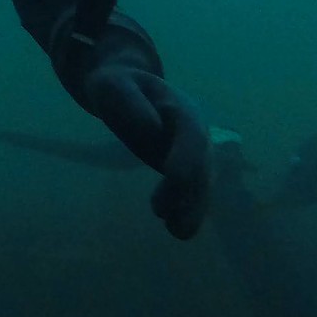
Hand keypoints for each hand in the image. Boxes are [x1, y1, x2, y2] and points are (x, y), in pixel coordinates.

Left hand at [84, 64, 210, 238]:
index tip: (173, 175)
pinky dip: (188, 211)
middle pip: (201, 165)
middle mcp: (196, 134)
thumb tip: (150, 131)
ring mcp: (194, 154)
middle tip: (164, 212)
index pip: (191, 135)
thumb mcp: (114, 85)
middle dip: (188, 190)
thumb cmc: (118, 85)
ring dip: (193, 209)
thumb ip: (131, 104)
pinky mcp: (185, 171)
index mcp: (182, 109)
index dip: (186, 156)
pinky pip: (192, 193)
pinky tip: (176, 228)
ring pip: (201, 185)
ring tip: (177, 231)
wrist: (128, 89)